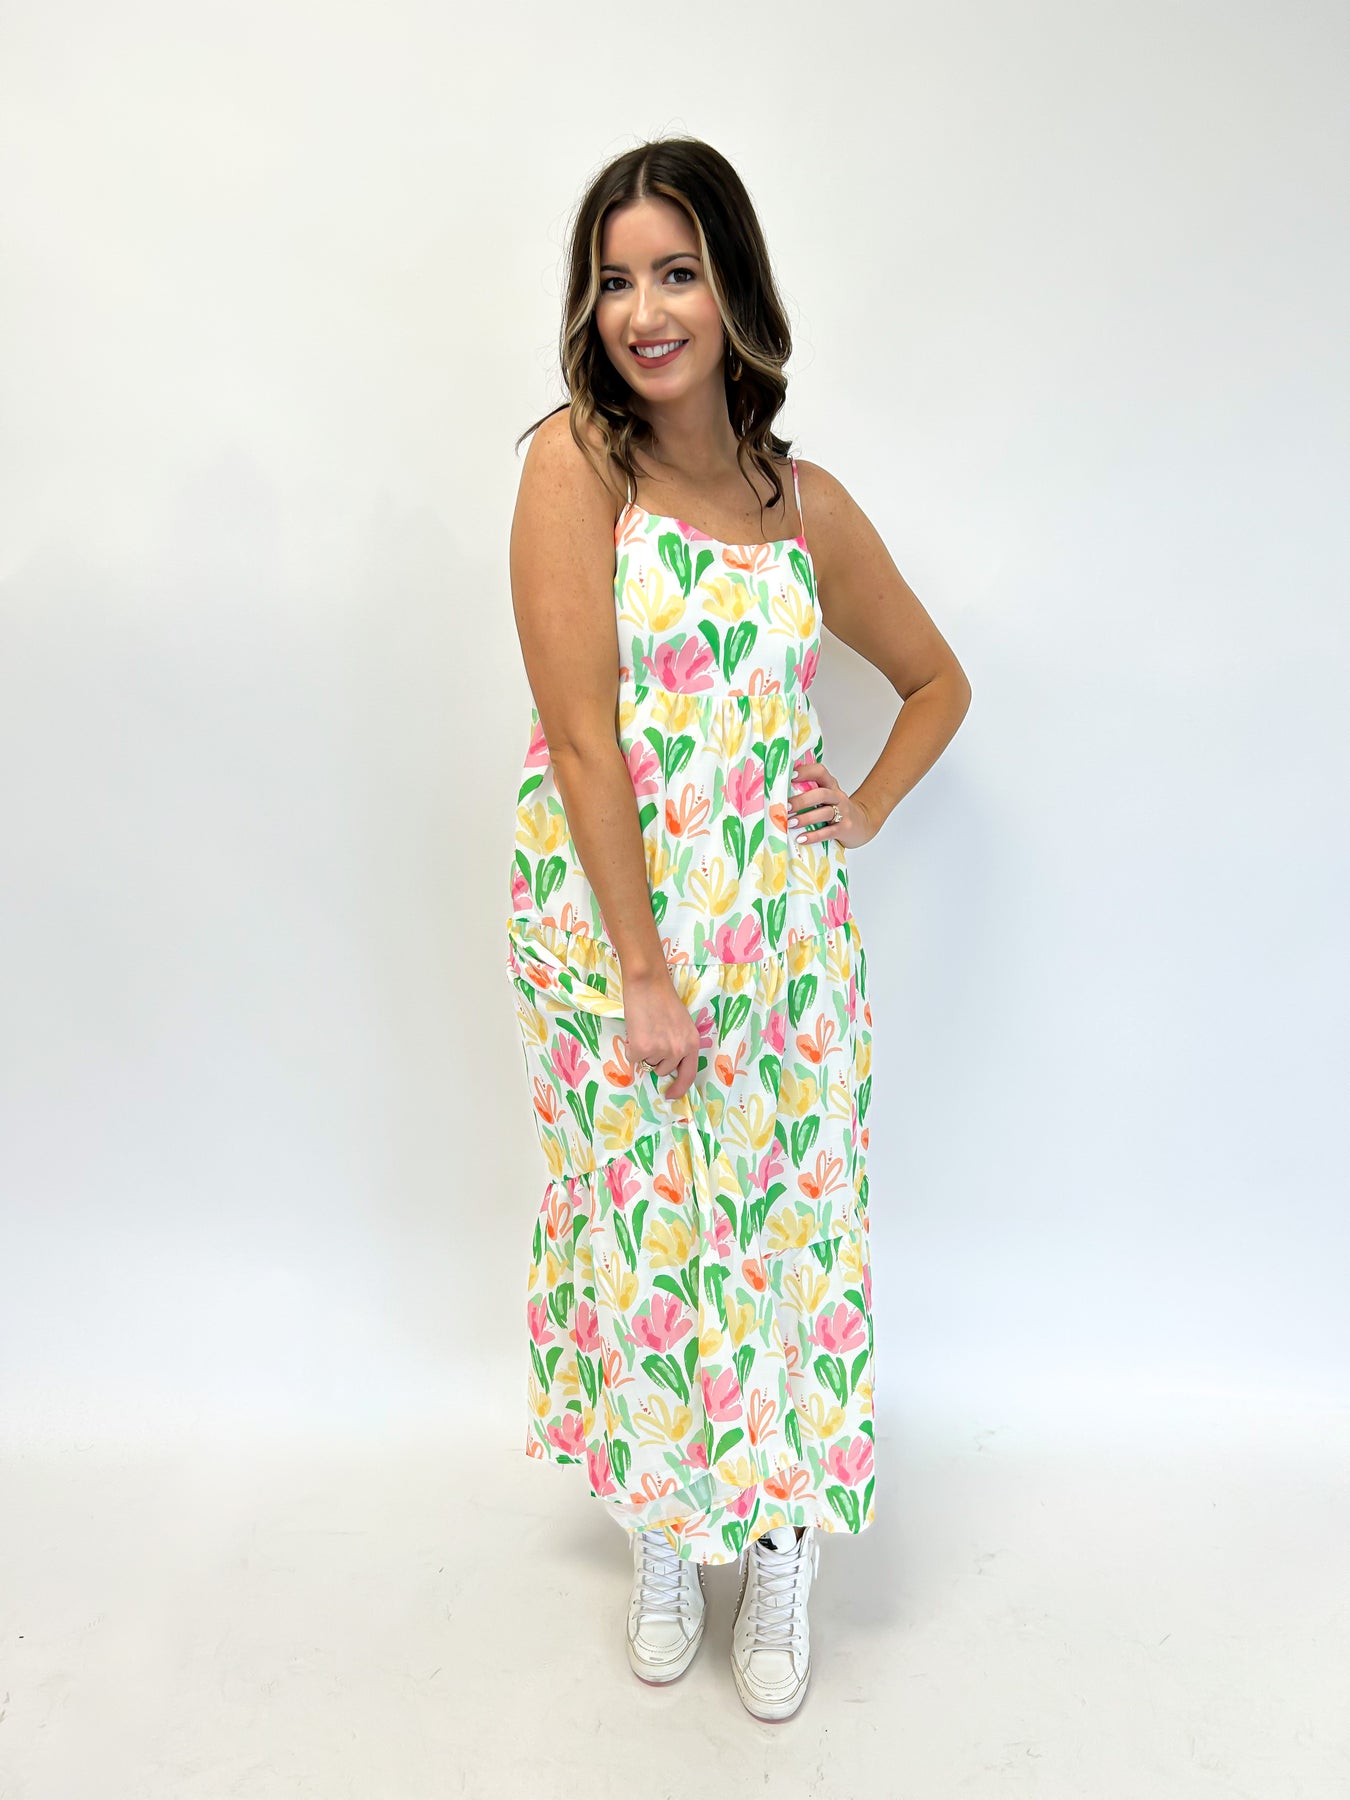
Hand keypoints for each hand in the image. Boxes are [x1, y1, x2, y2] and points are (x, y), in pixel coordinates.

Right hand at [621, 967, 700, 1100]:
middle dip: (655, 1058)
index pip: (688, 1075)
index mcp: (692, 1044)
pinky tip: (635, 1029)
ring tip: (645, 1028)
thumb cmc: (663, 999)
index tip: (670, 1095)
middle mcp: (679, 1051)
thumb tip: (667, 1065)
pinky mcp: (641, 1048)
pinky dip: (630, 1047)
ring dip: (643, 1051)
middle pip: (662, 1070)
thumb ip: (679, 1044)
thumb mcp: (681, 1025)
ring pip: (647, 1063)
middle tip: (652, 1034)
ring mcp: (660, 1051)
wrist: (648, 983)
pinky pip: (632, 1058)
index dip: (679, 1088)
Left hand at [789, 757, 878, 848]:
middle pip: (821, 794)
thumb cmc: (837, 810)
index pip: (819, 772)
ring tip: (790, 824)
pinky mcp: (845, 828)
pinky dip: (814, 836)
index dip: (805, 772)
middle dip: (802, 800)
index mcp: (830, 785)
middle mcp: (837, 796)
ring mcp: (843, 812)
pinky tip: (802, 838)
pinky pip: (829, 832)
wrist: (862, 824)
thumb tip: (779, 794)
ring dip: (805, 818)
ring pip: (825, 813)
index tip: (789, 776)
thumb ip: (808, 792)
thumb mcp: (826, 797)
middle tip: (785, 807)